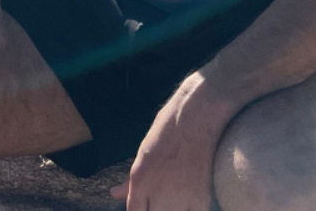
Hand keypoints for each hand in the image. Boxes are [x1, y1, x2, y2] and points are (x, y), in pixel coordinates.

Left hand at [110, 75, 232, 210]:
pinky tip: (191, 201)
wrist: (198, 114)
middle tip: (161, 200)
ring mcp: (180, 197)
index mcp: (139, 179)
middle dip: (155, 209)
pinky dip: (191, 210)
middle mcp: (157, 192)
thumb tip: (114, 193)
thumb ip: (130, 179)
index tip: (145, 206)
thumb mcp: (144, 150)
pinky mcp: (201, 199)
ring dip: (172, 210)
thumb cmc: (169, 126)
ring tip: (175, 199)